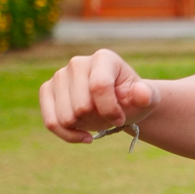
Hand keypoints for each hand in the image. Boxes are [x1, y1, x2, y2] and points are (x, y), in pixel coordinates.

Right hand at [39, 49, 158, 143]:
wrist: (119, 105)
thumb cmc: (133, 101)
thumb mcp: (147, 100)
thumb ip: (147, 97)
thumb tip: (142, 93)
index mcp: (104, 58)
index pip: (99, 86)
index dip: (110, 109)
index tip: (121, 118)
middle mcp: (78, 63)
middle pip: (81, 106)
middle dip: (97, 119)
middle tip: (107, 116)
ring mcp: (59, 76)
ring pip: (65, 117)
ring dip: (84, 126)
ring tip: (96, 119)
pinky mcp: (47, 90)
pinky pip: (51, 122)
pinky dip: (68, 135)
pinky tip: (84, 136)